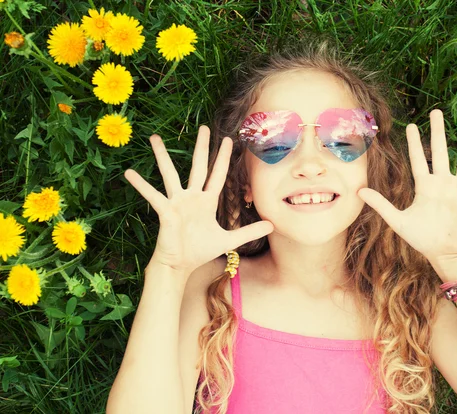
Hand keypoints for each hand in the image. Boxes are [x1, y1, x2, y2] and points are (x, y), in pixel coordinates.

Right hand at [124, 126, 273, 276]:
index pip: (218, 175)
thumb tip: (272, 225)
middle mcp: (191, 197)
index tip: (229, 141)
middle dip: (202, 147)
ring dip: (162, 156)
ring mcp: (177, 202)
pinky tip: (129, 173)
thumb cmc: (199, 250)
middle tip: (204, 127)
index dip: (223, 158)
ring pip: (170, 174)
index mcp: (206, 201)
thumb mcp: (229, 240)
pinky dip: (141, 185)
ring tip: (153, 137)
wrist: (180, 265)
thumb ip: (249, 231)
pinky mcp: (165, 211)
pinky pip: (152, 195)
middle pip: (198, 166)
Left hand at [357, 109, 456, 263]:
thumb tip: (359, 191)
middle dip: (439, 132)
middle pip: (441, 152)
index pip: (418, 159)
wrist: (443, 252)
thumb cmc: (421, 237)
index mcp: (425, 186)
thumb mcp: (398, 221)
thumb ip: (381, 204)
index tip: (412, 125)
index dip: (415, 143)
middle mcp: (443, 182)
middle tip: (436, 111)